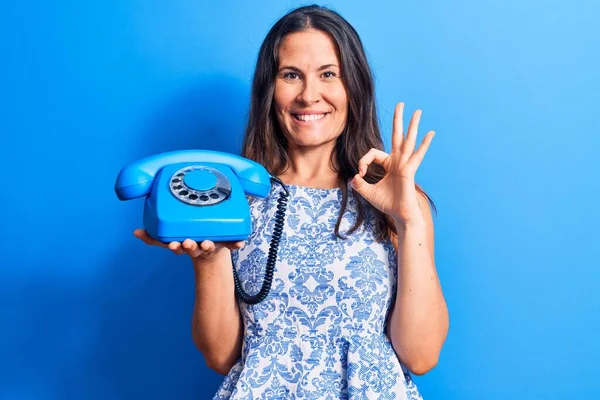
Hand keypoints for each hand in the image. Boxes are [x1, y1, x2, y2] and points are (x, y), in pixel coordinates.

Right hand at [133, 229, 243, 260]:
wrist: (210, 252)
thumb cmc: (189, 242)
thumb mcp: (171, 240)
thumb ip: (154, 238)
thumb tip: (135, 232)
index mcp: (185, 245)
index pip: (178, 248)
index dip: (176, 247)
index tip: (174, 245)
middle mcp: (198, 247)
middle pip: (193, 248)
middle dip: (190, 246)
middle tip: (189, 243)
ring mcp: (212, 245)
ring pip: (210, 246)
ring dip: (209, 246)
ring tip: (207, 243)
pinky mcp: (225, 243)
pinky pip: (232, 244)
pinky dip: (236, 243)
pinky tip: (240, 243)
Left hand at [350, 102, 434, 224]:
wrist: (400, 215)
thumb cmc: (387, 203)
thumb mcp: (368, 192)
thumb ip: (359, 184)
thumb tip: (354, 177)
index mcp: (389, 164)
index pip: (373, 153)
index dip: (364, 161)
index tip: (360, 173)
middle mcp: (398, 161)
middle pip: (398, 136)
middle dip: (398, 120)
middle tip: (400, 104)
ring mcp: (405, 164)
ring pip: (408, 141)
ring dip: (412, 125)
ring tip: (417, 111)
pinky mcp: (410, 170)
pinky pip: (417, 155)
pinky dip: (424, 144)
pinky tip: (430, 133)